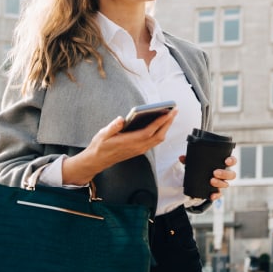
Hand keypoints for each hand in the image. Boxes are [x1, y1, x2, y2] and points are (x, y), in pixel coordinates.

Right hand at [61, 109, 176, 185]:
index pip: (148, 132)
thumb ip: (113, 127)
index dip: (160, 122)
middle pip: (158, 135)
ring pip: (158, 139)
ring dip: (165, 128)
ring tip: (170, 116)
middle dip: (167, 123)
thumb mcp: (102, 135)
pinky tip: (160, 125)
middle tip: (174, 111)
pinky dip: (160, 132)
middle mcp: (137, 147)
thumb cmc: (100, 147)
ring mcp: (139, 149)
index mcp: (129, 142)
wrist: (97, 160)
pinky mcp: (139, 150)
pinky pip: (154, 141)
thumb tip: (121, 119)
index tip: (168, 113)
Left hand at [179, 155, 237, 200]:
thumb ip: (189, 160)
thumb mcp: (196, 163)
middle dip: (224, 173)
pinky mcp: (217, 191)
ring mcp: (222, 183)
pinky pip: (219, 194)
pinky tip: (212, 195)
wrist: (198, 181)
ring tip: (211, 181)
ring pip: (226, 184)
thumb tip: (181, 157)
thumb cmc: (201, 168)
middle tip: (215, 172)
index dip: (231, 160)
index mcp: (222, 164)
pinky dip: (216, 195)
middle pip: (231, 174)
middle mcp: (225, 174)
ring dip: (219, 183)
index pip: (232, 161)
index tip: (226, 161)